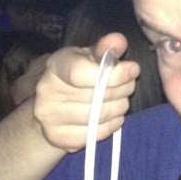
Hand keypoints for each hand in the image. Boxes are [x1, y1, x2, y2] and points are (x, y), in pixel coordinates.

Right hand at [33, 33, 140, 151]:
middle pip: (98, 95)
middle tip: (129, 85)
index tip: (133, 69)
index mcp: (55, 66)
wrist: (52, 106)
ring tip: (121, 100)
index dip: (115, 73)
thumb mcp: (88, 57)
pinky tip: (112, 117)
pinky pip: (97, 134)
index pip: (84, 73)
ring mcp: (49, 117)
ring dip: (120, 107)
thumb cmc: (77, 77)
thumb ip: (104, 49)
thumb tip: (118, 41)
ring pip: (100, 115)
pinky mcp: (58, 138)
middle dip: (123, 89)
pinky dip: (111, 125)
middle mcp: (47, 91)